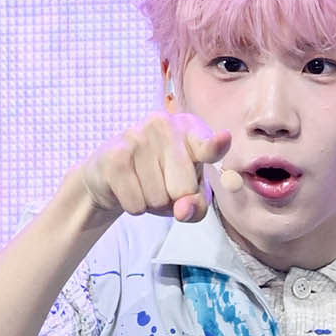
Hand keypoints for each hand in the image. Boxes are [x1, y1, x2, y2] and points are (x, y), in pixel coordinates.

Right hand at [79, 113, 233, 225]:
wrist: (111, 175)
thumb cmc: (161, 181)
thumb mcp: (189, 194)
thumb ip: (197, 206)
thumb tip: (182, 210)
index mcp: (191, 129)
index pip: (207, 144)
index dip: (215, 145)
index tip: (223, 139)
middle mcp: (165, 125)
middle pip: (184, 189)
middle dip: (174, 200)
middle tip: (162, 185)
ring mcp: (138, 136)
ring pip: (158, 199)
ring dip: (152, 203)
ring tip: (144, 184)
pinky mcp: (115, 155)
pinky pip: (136, 203)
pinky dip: (135, 206)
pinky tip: (129, 187)